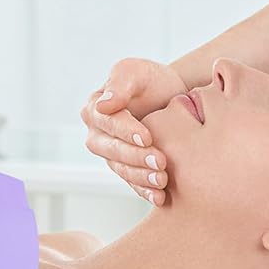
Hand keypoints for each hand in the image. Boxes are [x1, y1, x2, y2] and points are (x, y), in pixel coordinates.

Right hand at [80, 57, 189, 204]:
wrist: (173, 99)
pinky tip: (159, 197)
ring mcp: (111, 155)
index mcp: (95, 109)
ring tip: (162, 180)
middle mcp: (98, 135)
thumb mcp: (138, 72)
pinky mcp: (127, 170)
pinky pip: (132, 184)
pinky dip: (144, 191)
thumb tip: (103, 105)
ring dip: (140, 177)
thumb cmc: (153, 82)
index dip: (125, 131)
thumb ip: (121, 83)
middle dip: (135, 157)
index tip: (146, 137)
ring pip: (121, 169)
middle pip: (111, 149)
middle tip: (160, 161)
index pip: (107, 122)